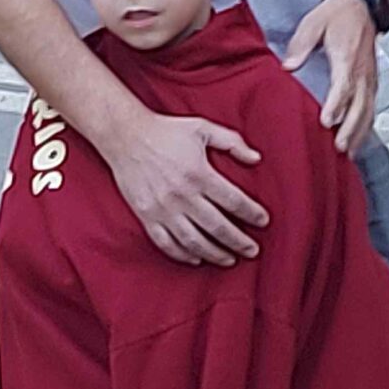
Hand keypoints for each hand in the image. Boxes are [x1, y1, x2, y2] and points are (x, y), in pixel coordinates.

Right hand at [101, 108, 267, 266]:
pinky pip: (166, 242)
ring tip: (229, 259)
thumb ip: (231, 142)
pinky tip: (196, 258)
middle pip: (218, 227)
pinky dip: (183, 255)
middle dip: (239, 242)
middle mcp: (182, 195)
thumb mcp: (202, 129)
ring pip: (194, 241)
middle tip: (252, 250)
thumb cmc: (165, 131)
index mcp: (199, 174)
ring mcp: (163, 208)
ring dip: (215, 254)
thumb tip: (256, 158)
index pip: (234, 202)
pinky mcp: (146, 214)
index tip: (263, 221)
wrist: (125, 134)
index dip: (253, 214)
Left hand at [283, 0, 379, 153]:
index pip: (343, 86)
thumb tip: (288, 65)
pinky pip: (372, 106)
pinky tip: (359, 137)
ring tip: (349, 151)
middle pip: (359, 105)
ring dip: (360, 131)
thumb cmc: (335, 14)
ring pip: (368, 110)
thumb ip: (300, 45)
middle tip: (339, 147)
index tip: (326, 122)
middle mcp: (362, 71)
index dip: (336, 106)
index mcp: (347, 57)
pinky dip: (367, 124)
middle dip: (350, 128)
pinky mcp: (371, 80)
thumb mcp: (312, 23)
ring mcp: (369, 77)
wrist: (358, 4)